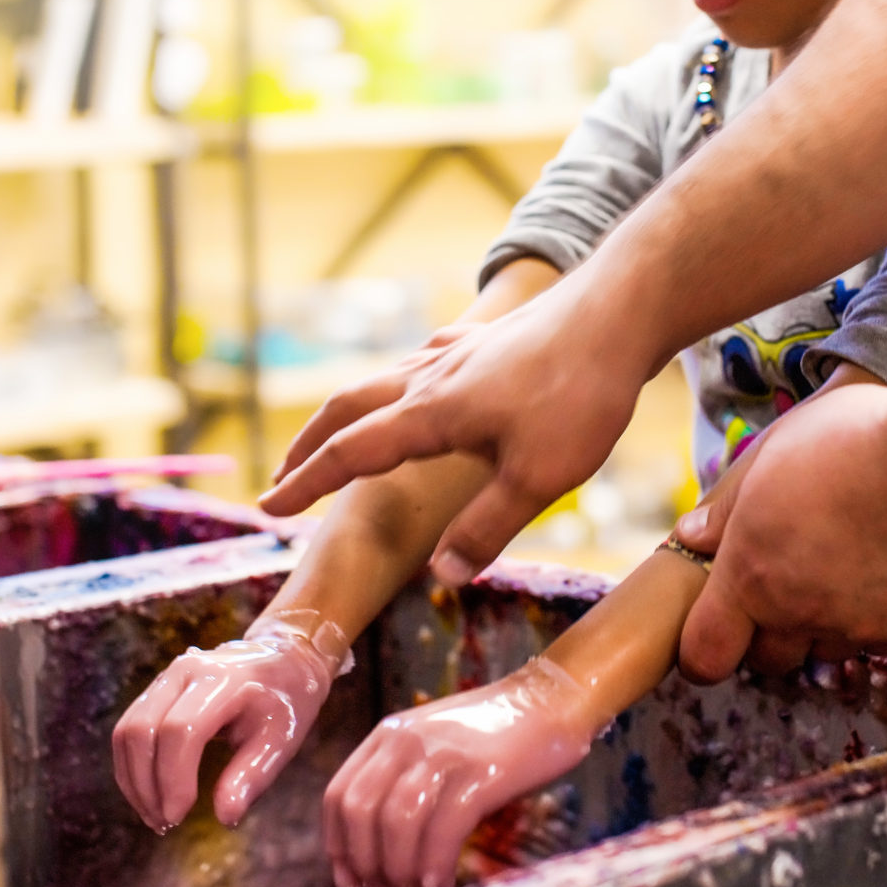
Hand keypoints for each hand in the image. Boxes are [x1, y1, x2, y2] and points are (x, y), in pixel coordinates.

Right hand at [112, 611, 350, 832]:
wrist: (283, 659)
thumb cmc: (286, 702)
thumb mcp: (282, 739)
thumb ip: (252, 776)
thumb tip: (224, 817)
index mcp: (223, 680)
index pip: (181, 730)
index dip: (173, 779)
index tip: (178, 818)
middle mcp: (185, 671)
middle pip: (142, 730)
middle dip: (146, 785)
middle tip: (164, 825)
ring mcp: (166, 677)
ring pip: (126, 731)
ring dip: (133, 781)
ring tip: (155, 817)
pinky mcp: (156, 690)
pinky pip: (128, 730)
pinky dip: (132, 768)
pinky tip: (150, 797)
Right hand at [259, 280, 645, 584]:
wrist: (619, 311)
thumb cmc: (582, 394)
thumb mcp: (539, 478)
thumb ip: (487, 527)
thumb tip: (442, 575)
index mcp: (432, 413)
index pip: (350, 454)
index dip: (306, 484)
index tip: (267, 508)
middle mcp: (430, 376)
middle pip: (348, 407)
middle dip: (309, 445)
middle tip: (281, 477)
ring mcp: (456, 352)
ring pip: (381, 380)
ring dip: (347, 413)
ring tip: (336, 437)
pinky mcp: (484, 341)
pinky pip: (421, 362)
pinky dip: (396, 384)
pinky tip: (415, 385)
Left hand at [322, 656, 593, 886]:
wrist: (550, 700)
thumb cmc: (495, 734)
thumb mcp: (435, 745)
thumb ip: (405, 781)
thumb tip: (381, 852)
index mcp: (389, 734)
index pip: (339, 795)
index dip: (339, 846)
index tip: (350, 881)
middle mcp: (407, 740)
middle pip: (361, 813)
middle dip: (367, 864)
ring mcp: (444, 754)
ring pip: (397, 824)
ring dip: (401, 872)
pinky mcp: (481, 772)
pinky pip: (443, 828)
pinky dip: (436, 865)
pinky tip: (441, 884)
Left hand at [674, 383, 886, 680]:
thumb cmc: (854, 441)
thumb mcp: (773, 453)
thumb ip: (727, 505)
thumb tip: (693, 537)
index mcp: (751, 572)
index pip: (705, 654)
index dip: (701, 651)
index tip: (710, 630)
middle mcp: (798, 612)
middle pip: (764, 660)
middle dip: (762, 633)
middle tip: (777, 580)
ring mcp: (855, 628)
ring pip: (820, 651)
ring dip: (816, 625)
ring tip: (834, 565)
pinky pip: (870, 642)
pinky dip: (865, 619)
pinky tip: (878, 569)